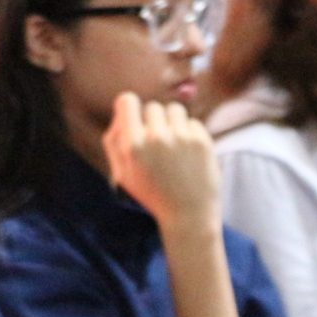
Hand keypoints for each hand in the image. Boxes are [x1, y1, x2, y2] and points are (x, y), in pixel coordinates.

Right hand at [100, 92, 220, 228]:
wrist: (188, 215)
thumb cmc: (152, 195)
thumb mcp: (122, 174)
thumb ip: (114, 142)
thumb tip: (120, 113)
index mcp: (133, 145)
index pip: (127, 100)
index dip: (130, 107)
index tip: (135, 118)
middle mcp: (157, 137)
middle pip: (152, 106)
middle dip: (152, 121)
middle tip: (157, 143)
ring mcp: (182, 137)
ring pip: (174, 109)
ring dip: (172, 122)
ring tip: (173, 144)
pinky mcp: (202, 140)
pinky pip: (192, 121)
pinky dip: (189, 133)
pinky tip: (188, 153)